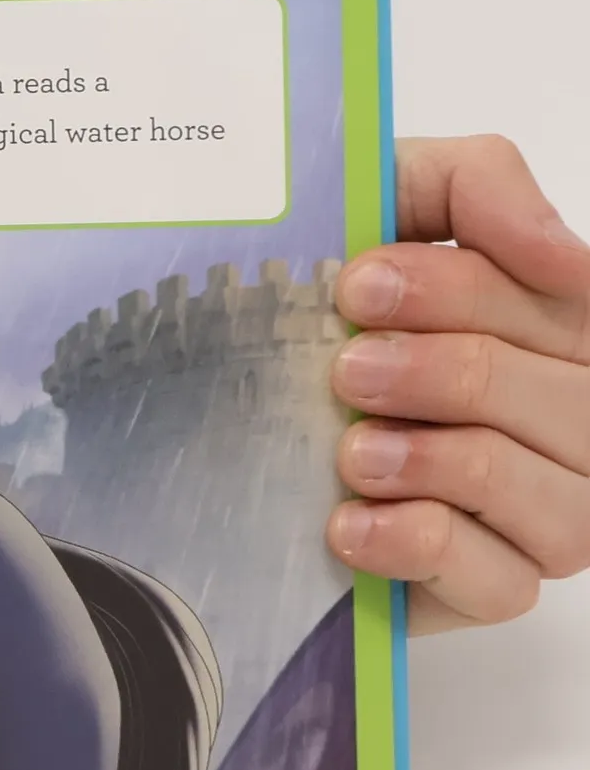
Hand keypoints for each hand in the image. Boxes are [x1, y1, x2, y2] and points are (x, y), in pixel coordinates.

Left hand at [328, 137, 589, 634]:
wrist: (215, 416)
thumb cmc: (319, 300)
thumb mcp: (383, 202)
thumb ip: (474, 183)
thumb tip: (558, 249)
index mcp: (562, 322)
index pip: (568, 304)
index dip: (463, 292)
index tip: (357, 288)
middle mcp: (573, 416)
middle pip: (567, 400)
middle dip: (447, 375)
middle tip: (348, 370)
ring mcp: (544, 508)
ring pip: (549, 495)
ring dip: (438, 463)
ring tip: (350, 449)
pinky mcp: (490, 586)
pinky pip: (501, 583)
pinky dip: (421, 547)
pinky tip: (349, 525)